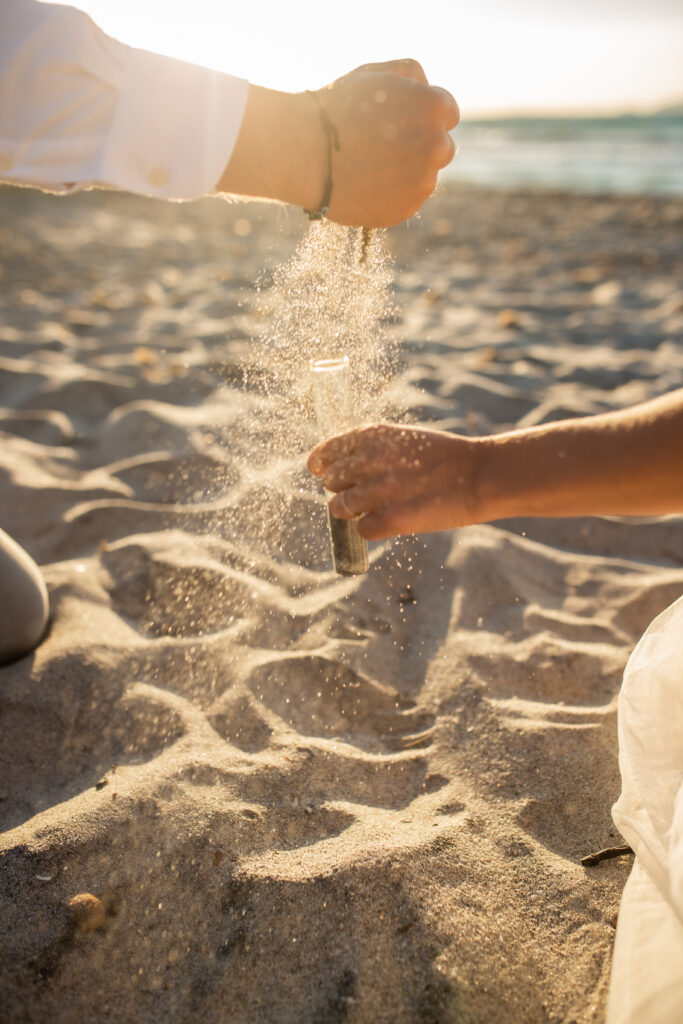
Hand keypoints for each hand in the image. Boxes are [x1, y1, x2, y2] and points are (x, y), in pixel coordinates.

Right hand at [217, 60, 458, 227]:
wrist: (304, 153)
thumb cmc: (335, 108)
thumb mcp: (374, 73)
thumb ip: (410, 74)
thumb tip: (427, 87)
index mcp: (434, 108)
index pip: (447, 113)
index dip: (423, 114)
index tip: (402, 120)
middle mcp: (437, 147)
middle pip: (442, 148)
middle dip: (421, 145)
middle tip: (385, 145)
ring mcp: (422, 183)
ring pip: (424, 177)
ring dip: (407, 172)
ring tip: (369, 165)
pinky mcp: (405, 210)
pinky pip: (406, 201)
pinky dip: (392, 194)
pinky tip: (366, 183)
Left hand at [307, 423, 477, 539]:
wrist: (480, 474)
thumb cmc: (446, 457)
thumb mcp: (405, 439)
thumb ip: (373, 451)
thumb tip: (342, 470)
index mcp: (374, 436)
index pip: (327, 452)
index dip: (321, 464)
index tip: (321, 471)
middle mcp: (372, 460)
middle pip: (331, 481)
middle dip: (340, 488)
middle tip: (360, 493)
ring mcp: (381, 490)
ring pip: (339, 507)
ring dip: (351, 511)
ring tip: (370, 509)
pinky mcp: (392, 518)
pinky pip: (362, 529)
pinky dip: (372, 529)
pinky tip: (388, 522)